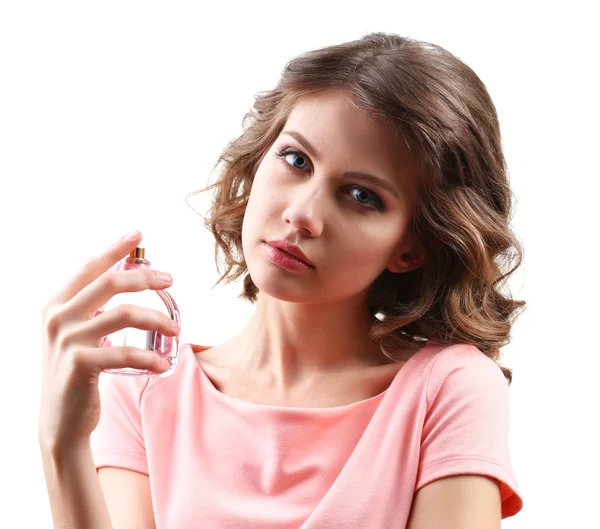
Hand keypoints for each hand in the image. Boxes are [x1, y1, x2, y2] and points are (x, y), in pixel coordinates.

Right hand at [37, 229, 178, 449]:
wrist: (60, 420)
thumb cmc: (77, 370)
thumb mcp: (78, 332)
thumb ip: (94, 306)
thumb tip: (130, 275)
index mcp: (56, 303)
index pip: (89, 267)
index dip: (114, 248)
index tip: (138, 233)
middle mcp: (57, 316)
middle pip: (110, 282)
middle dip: (145, 276)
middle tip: (170, 279)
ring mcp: (67, 340)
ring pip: (124, 314)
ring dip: (157, 319)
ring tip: (176, 328)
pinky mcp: (80, 365)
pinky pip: (126, 353)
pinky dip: (150, 358)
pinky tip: (163, 364)